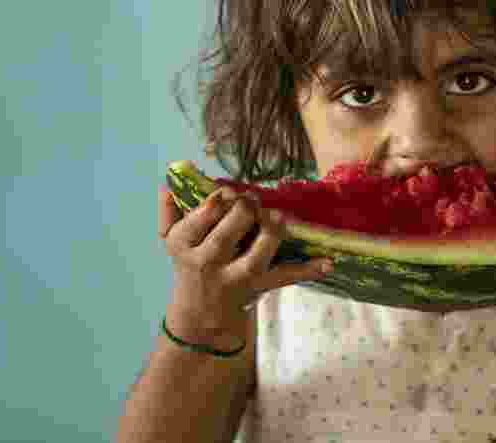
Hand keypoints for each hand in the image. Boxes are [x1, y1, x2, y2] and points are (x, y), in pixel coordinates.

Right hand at [156, 175, 332, 346]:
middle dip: (243, 212)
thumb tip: (167, 182)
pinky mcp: (259, 286)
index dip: (216, 202)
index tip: (228, 191)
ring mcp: (235, 277)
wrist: (199, 314)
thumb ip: (169, 211)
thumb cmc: (189, 264)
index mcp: (184, 245)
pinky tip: (328, 262)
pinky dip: (308, 270)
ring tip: (280, 217)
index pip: (199, 219)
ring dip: (271, 234)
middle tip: (253, 200)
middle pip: (226, 233)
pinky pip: (285, 277)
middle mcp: (207, 262)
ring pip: (255, 256)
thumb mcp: (172, 240)